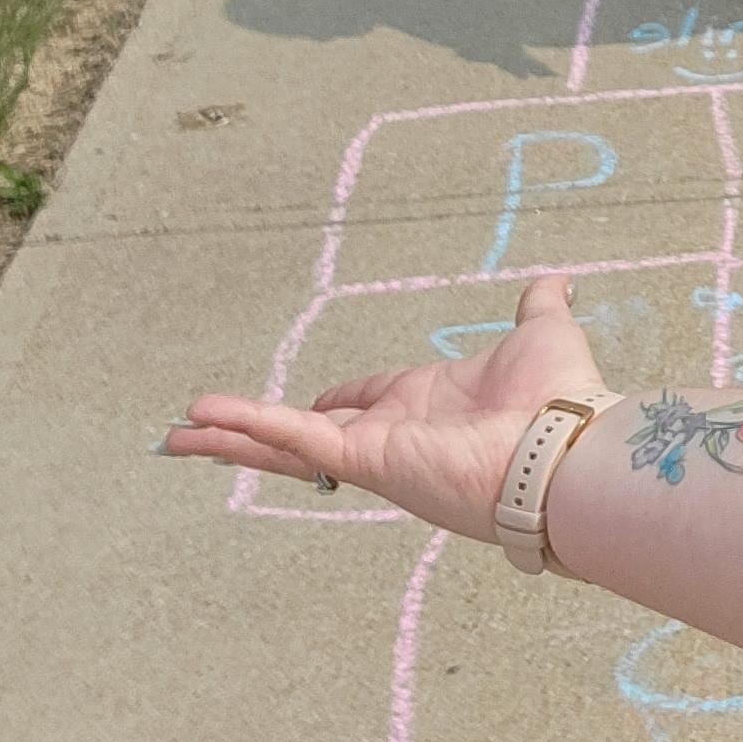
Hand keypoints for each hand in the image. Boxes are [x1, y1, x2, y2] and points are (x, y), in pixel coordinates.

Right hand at [165, 275, 612, 538]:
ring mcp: (374, 452)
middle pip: (307, 433)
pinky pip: (293, 439)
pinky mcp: (365, 460)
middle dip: (254, 433)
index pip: (366, 404)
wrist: (567, 446)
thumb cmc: (560, 399)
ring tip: (175, 434)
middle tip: (204, 430)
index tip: (317, 402)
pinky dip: (247, 425)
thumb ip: (538, 307)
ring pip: (284, 444)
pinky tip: (201, 422)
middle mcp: (394, 435)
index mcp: (428, 406)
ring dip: (230, 438)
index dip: (339, 400)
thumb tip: (555, 282)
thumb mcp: (543, 333)